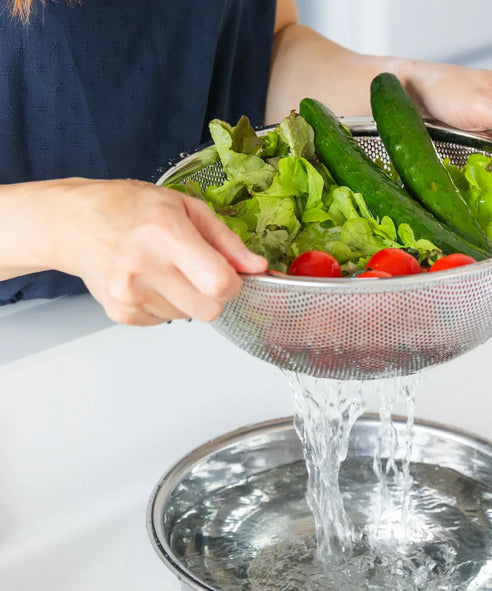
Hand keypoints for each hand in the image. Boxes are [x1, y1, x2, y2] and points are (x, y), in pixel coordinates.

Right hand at [42, 178, 266, 324]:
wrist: (73, 223)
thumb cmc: (130, 208)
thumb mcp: (185, 208)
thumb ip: (226, 242)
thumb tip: (257, 267)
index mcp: (165, 233)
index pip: (220, 284)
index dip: (232, 282)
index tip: (226, 272)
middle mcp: (143, 266)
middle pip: (210, 310)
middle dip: (212, 295)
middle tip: (196, 271)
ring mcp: (129, 294)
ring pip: (189, 317)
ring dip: (186, 298)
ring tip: (165, 269)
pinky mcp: (122, 313)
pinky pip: (165, 320)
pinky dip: (165, 304)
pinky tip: (149, 280)